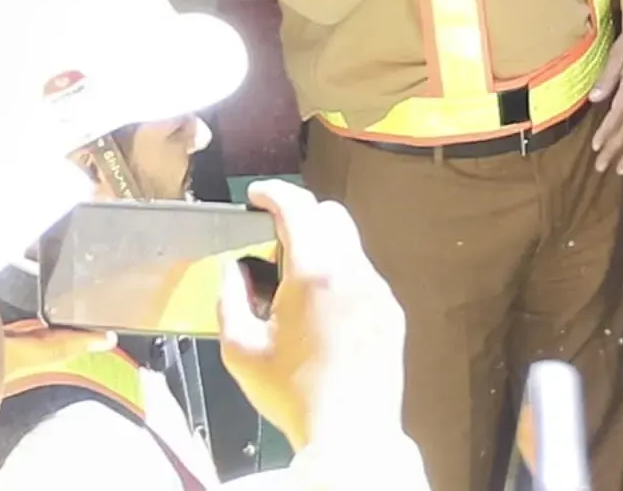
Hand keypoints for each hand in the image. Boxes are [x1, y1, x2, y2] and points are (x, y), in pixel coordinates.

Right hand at [218, 180, 406, 454]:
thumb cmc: (291, 392)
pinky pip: (365, 276)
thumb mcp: (240, 350)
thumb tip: (233, 271)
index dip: (273, 193)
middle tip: (273, 241)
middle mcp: (354, 269)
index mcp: (315, 271)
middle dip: (301, 216)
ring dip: (323, 248)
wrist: (350, 429)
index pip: (297, 207)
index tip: (256, 195)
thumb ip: (230, 300)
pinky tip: (323, 313)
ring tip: (296, 285)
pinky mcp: (392, 310)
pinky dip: (342, 277)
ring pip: (351, 245)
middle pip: (331, 214)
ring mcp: (378, 288)